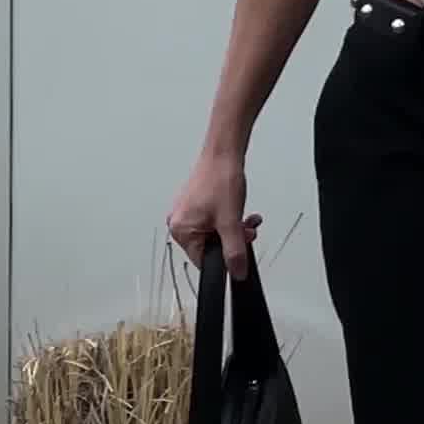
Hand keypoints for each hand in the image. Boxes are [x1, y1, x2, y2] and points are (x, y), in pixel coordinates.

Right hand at [167, 150, 263, 277]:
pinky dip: (228, 219)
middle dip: (232, 240)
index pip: (202, 261)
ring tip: (244, 219)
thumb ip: (235, 252)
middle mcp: (179, 222)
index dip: (224, 259)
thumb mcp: (230, 222)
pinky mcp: (196, 203)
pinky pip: (213, 220)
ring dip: (233, 229)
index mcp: (181, 230)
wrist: (224, 151)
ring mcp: (187, 212)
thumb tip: (236, 272)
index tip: (237, 250)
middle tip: (244, 231)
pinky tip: (239, 211)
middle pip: (210, 246)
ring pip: (214, 233)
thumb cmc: (220, 178)